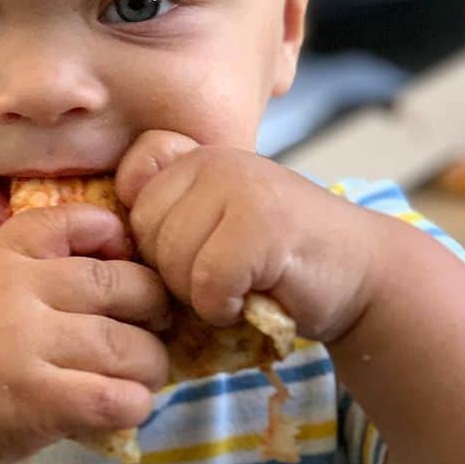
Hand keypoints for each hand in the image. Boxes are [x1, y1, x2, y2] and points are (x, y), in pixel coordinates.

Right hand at [0, 205, 170, 463]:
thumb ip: (27, 273)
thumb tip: (114, 262)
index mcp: (2, 259)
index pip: (79, 221)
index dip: (118, 239)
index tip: (128, 267)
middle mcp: (17, 292)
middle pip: (124, 285)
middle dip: (155, 308)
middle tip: (155, 329)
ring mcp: (27, 346)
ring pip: (130, 346)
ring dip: (151, 365)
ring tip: (144, 375)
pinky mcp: (38, 401)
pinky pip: (117, 397)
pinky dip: (135, 404)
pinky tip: (126, 407)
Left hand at [115, 131, 381, 343]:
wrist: (362, 276)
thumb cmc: (279, 261)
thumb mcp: (218, 223)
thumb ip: (170, 213)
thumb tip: (102, 239)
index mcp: (200, 156)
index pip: (132, 183)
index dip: (148, 231)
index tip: (188, 249)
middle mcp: (219, 160)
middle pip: (145, 231)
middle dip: (173, 271)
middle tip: (221, 276)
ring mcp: (243, 188)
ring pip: (172, 259)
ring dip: (201, 293)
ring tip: (241, 284)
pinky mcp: (263, 227)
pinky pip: (207, 283)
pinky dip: (225, 307)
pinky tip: (253, 298)